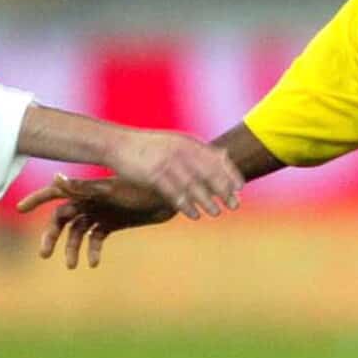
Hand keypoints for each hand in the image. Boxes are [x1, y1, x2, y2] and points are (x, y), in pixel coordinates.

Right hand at [17, 175, 176, 268]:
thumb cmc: (140, 189)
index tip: (20, 209)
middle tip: (44, 254)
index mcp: (85, 191)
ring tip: (72, 265)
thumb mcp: (109, 191)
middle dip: (52, 236)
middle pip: (62, 219)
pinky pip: (96, 239)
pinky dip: (93, 250)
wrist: (168, 196)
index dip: (37, 199)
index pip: (55, 194)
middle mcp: (89, 201)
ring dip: (72, 248)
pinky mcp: (112, 223)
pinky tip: (94, 262)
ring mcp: (100, 213)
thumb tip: (56, 178)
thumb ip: (81, 188)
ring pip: (78, 233)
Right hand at [103, 130, 242, 219]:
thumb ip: (199, 150)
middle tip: (234, 205)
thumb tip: (225, 156)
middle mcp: (180, 150)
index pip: (215, 158)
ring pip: (193, 185)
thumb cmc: (148, 146)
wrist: (116, 144)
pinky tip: (193, 215)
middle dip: (223, 190)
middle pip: (208, 172)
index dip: (230, 173)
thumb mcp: (175, 142)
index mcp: (187, 142)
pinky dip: (185, 205)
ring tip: (216, 213)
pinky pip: (173, 193)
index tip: (240, 188)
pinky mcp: (153, 174)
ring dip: (207, 201)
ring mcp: (167, 162)